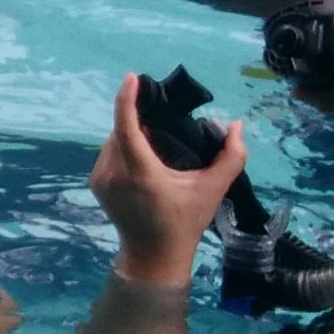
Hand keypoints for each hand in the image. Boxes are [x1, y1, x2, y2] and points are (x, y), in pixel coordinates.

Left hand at [90, 72, 243, 291]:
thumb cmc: (185, 222)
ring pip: (113, 141)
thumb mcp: (212, 190)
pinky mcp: (96, 184)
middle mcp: (114, 172)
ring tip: (154, 132)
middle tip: (160, 111)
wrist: (153, 256)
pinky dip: (123, 146)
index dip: (127, 98)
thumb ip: (231, 156)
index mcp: (139, 172)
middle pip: (121, 130)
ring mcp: (101, 178)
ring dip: (129, 132)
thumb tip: (236, 126)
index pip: (126, 126)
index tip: (133, 78)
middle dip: (137, 117)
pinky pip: (109, 153)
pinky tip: (141, 150)